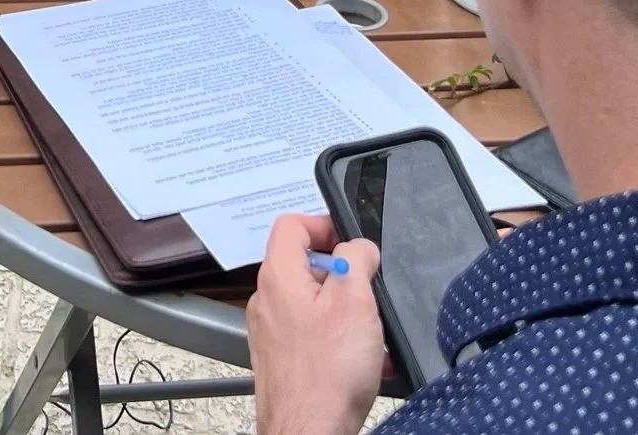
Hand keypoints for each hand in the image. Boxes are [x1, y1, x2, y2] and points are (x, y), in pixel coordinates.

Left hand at [248, 214, 384, 434]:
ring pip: (312, 303)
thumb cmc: (326, 374)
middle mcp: (267, 301)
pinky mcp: (282, 358)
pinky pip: (312, 335)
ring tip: (370, 334)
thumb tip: (358, 246)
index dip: (323, 224)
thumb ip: (356, 260)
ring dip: (345, 312)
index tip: (350, 241)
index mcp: (279, 277)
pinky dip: (338, 340)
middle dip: (342, 276)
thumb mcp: (355, 301)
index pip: (291, 225)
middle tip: (366, 293)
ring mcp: (272, 332)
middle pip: (305, 265)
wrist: (309, 431)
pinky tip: (364, 361)